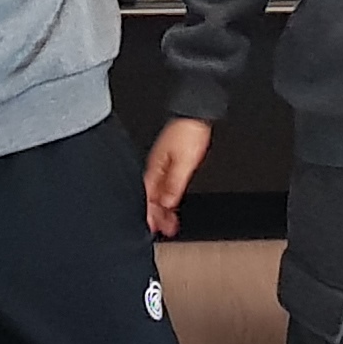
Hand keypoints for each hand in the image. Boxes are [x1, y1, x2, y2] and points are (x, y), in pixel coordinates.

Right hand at [143, 119, 212, 240]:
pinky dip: (167, 197)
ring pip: (157, 192)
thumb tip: (167, 203)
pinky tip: (172, 203)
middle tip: (167, 229)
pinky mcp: (169, 161)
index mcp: (155, 169)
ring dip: (163, 208)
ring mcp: (162, 164)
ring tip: (171, 222)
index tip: (156, 228)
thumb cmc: (188, 132)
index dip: (151, 214)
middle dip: (157, 215)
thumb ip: (174, 183)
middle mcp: (155, 168)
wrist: (194, 114)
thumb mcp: (184, 162)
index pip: (148, 198)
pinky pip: (164, 184)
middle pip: (151, 197)